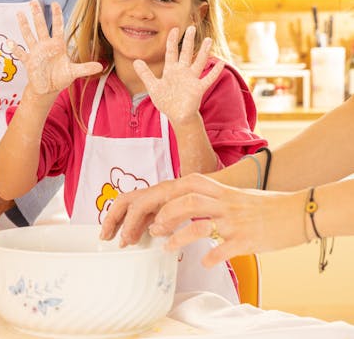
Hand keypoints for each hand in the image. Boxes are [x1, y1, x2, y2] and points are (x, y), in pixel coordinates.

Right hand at [10, 0, 101, 96]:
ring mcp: (36, 52)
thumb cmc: (60, 78)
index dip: (56, 15)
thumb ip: (85, 68)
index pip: (58, 27)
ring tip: (20, 14)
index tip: (55, 3)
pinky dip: (14, 48)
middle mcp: (45, 46)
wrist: (47, 88)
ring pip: (29, 36)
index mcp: (57, 45)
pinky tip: (9, 42)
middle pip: (41, 27)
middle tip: (34, 1)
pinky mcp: (29, 61)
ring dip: (24, 25)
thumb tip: (100, 66)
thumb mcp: (73, 72)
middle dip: (38, 14)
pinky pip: (20, 53)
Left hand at [113, 174, 305, 266]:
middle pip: (185, 202)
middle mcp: (224, 202)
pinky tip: (203, 262)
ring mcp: (233, 221)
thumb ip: (212, 197)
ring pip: (198, 226)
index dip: (163, 196)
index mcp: (220, 189)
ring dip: (177, 238)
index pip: (184, 185)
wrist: (297, 211)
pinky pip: (221, 250)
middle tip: (152, 230)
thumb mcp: (235, 194)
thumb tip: (186, 206)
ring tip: (167, 248)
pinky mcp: (245, 240)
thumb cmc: (265, 204)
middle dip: (163, 216)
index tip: (151, 209)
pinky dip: (208, 258)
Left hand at [133, 25, 223, 124]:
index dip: (172, 40)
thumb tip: (135, 62)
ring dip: (203, 52)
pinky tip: (221, 63)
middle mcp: (183, 72)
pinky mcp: (198, 89)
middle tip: (192, 27)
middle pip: (186, 53)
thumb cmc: (166, 101)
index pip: (172, 52)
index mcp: (171, 70)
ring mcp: (191, 79)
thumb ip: (145, 74)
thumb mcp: (153, 87)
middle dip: (188, 41)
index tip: (174, 29)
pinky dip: (214, 71)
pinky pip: (208, 79)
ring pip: (198, 62)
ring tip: (208, 40)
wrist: (177, 115)